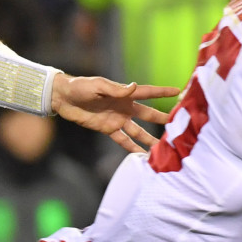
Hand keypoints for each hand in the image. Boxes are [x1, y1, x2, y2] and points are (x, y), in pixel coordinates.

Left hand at [52, 76, 178, 152]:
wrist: (63, 98)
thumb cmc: (80, 86)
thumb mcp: (98, 85)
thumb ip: (116, 90)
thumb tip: (134, 87)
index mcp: (123, 93)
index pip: (147, 92)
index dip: (162, 92)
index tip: (178, 92)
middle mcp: (124, 107)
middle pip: (147, 114)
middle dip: (162, 119)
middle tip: (177, 125)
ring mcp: (117, 119)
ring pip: (138, 131)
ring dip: (149, 138)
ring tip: (163, 147)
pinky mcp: (108, 129)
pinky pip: (123, 140)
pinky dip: (132, 148)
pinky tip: (142, 155)